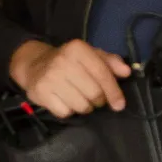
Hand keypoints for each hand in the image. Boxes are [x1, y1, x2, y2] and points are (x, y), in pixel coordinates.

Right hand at [9, 39, 131, 117]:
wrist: (34, 64)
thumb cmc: (68, 61)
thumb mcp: (89, 55)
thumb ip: (110, 62)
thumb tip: (127, 71)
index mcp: (77, 49)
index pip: (102, 74)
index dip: (114, 92)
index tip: (119, 104)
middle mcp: (63, 61)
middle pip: (94, 94)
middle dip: (98, 100)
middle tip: (94, 97)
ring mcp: (50, 78)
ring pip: (81, 106)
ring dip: (84, 107)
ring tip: (79, 98)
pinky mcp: (41, 93)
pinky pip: (65, 113)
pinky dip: (68, 111)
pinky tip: (64, 100)